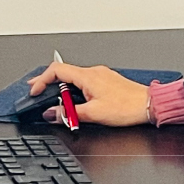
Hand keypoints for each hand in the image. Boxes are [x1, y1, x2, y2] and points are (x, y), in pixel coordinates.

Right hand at [28, 62, 149, 127]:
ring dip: (61, 87)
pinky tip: (74, 100)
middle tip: (36, 92)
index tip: (34, 91)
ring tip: (55, 100)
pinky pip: (85, 82)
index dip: (41, 79)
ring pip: (74, 77)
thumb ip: (69, 113)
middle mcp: (95, 72)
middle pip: (64, 72)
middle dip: (48, 82)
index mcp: (89, 76)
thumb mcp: (93, 114)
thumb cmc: (127, 107)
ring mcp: (102, 76)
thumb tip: (51, 113)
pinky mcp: (107, 82)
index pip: (57, 70)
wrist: (149, 105)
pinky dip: (74, 89)